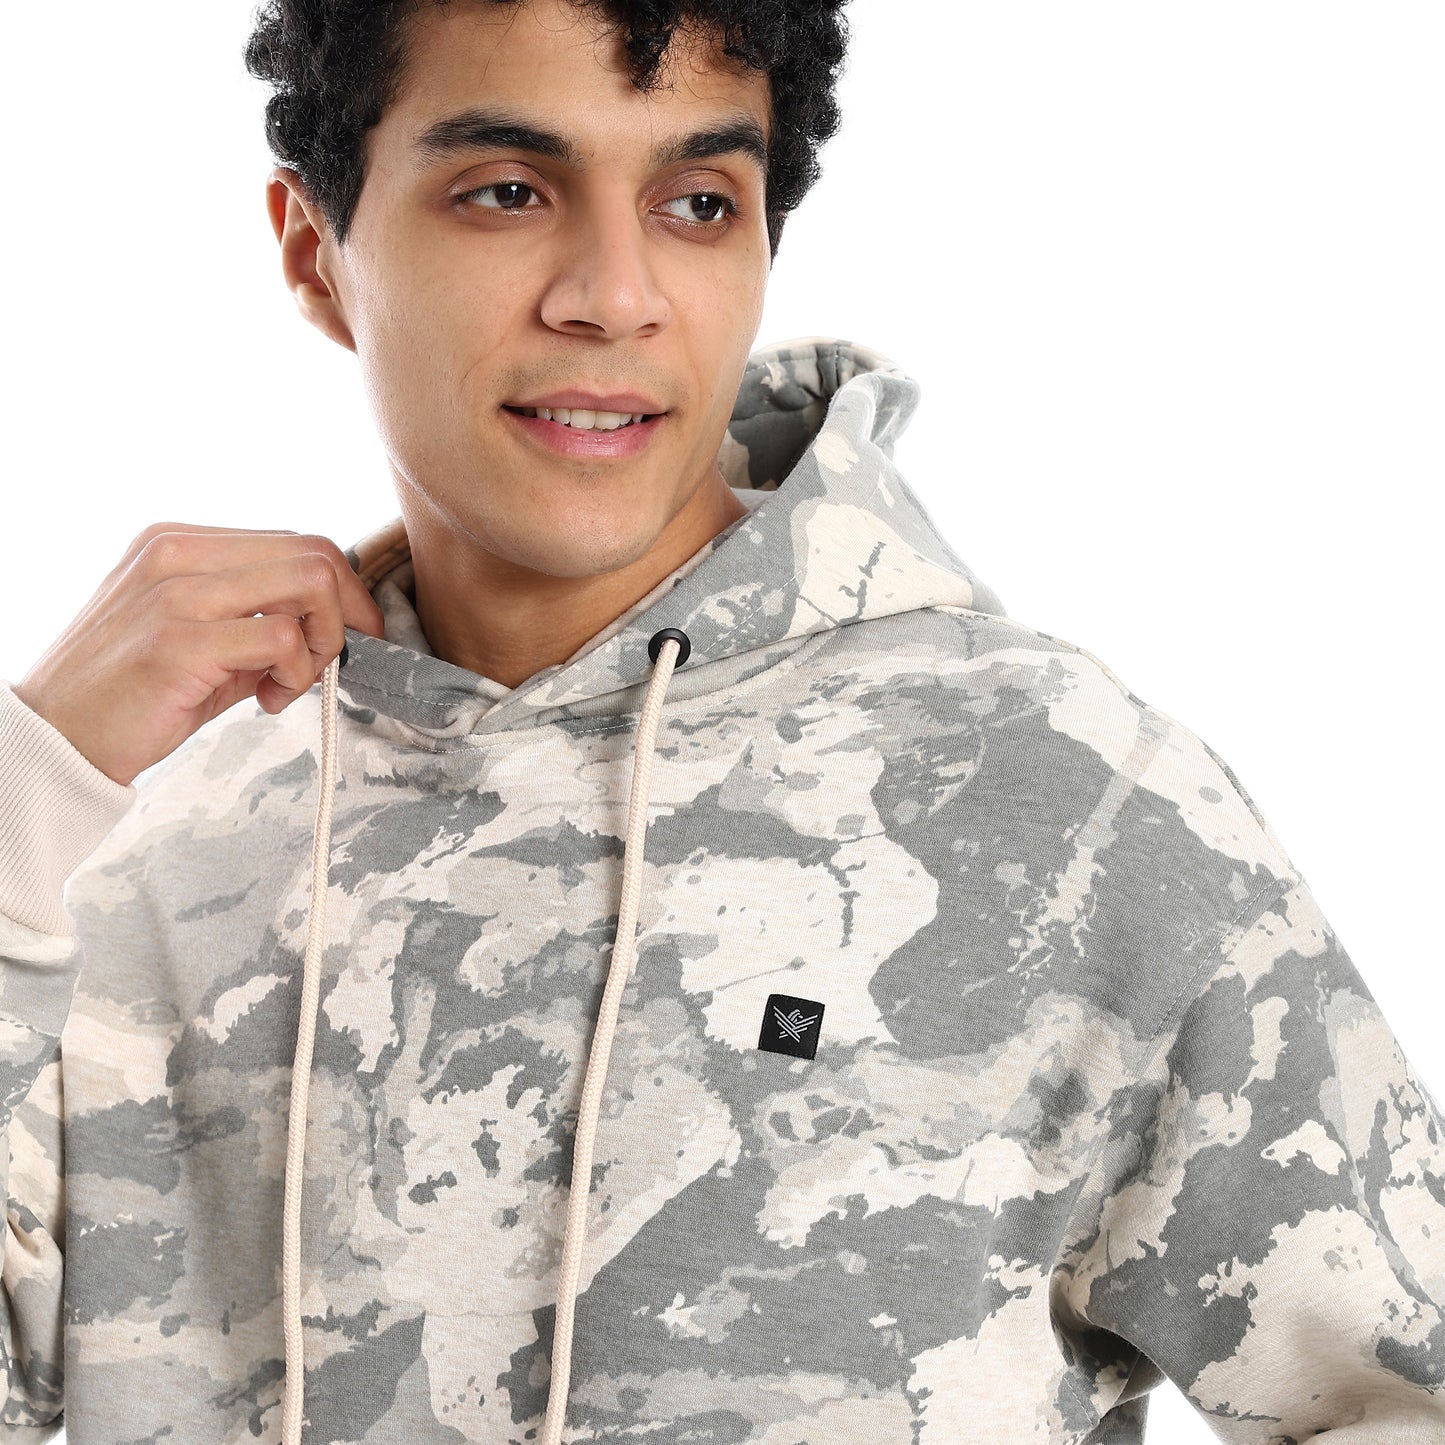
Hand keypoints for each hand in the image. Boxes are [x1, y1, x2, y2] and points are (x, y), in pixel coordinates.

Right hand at [13, 522, 387, 787]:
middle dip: (348, 613)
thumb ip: (257, 619)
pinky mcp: (178, 640)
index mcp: (181, 543)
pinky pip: (281, 638)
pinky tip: (268, 700)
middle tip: (333, 663)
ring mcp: (176, 591)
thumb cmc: (131, 694)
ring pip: (309, 582)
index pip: (297, 541)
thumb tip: (334, 627)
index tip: (349, 636)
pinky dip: (297, 674)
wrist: (56, 739)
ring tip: (289, 685)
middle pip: (315, 552)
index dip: (342, 592)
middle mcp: (178, 552)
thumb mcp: (198, 638)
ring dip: (324, 644)